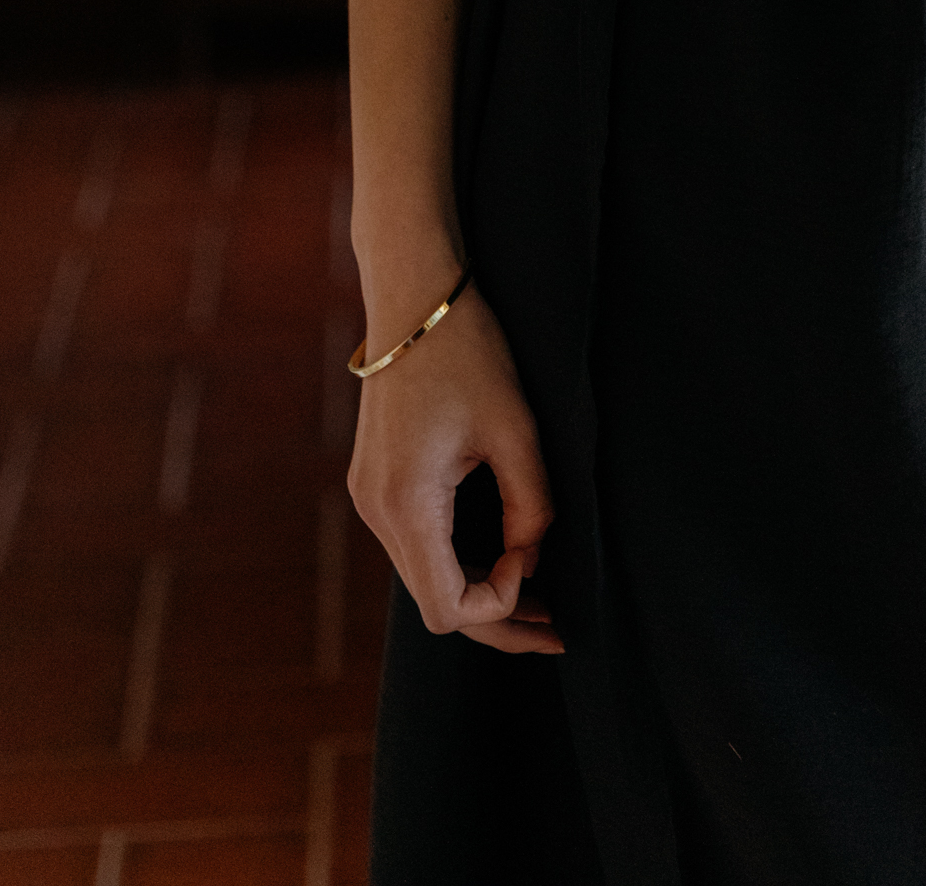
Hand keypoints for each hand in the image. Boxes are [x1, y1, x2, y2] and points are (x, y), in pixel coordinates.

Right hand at [346, 278, 563, 653]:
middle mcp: (376, 510)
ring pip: (424, 577)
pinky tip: (500, 556)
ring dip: (477, 591)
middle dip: (496, 619)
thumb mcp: (515, 429)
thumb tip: (533, 558)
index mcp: (406, 503)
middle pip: (433, 604)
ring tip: (539, 596)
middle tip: (556, 631)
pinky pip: (416, 544)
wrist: (414, 294)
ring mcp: (369, 497)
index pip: (449, 607)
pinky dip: (456, 561)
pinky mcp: (375, 481)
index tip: (539, 562)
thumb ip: (531, 505)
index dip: (501, 605)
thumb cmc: (468, 352)